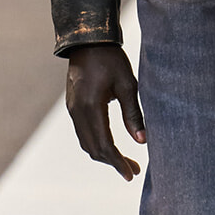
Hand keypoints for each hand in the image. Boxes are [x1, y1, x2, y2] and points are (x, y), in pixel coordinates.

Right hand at [65, 44, 145, 180]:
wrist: (88, 40)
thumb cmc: (111, 59)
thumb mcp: (128, 85)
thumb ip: (133, 114)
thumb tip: (142, 142)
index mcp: (91, 107)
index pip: (105, 145)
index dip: (118, 163)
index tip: (131, 174)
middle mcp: (77, 112)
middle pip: (93, 149)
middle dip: (113, 162)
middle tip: (133, 170)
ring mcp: (72, 110)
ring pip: (86, 143)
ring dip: (104, 155)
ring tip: (125, 161)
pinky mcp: (73, 106)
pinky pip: (83, 132)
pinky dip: (96, 143)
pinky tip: (111, 144)